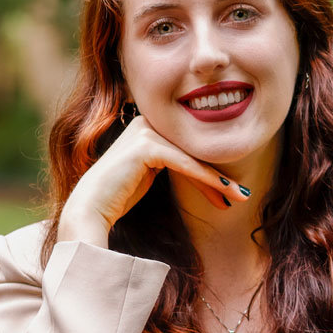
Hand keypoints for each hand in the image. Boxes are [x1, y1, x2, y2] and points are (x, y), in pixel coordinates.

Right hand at [60, 115, 249, 246]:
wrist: (90, 210)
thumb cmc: (120, 196)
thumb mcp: (152, 173)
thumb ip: (173, 161)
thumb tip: (205, 167)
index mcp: (147, 125)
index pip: (187, 146)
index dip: (210, 170)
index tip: (232, 191)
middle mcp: (145, 122)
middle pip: (192, 149)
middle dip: (217, 175)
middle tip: (242, 195)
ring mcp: (143, 131)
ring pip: (192, 157)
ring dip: (218, 179)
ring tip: (240, 196)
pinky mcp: (145, 146)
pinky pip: (184, 163)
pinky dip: (206, 179)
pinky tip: (225, 192)